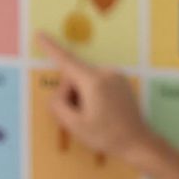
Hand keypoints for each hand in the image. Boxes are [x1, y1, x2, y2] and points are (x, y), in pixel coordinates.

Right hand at [36, 33, 151, 162]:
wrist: (138, 143)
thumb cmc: (107, 137)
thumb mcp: (75, 126)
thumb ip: (59, 106)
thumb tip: (58, 94)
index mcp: (94, 81)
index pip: (66, 60)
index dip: (51, 48)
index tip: (40, 35)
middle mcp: (106, 72)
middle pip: (75, 76)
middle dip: (71, 94)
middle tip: (80, 116)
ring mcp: (116, 76)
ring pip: (86, 80)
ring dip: (82, 96)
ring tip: (94, 117)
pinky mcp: (121, 81)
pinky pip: (98, 83)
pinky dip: (93, 94)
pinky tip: (102, 112)